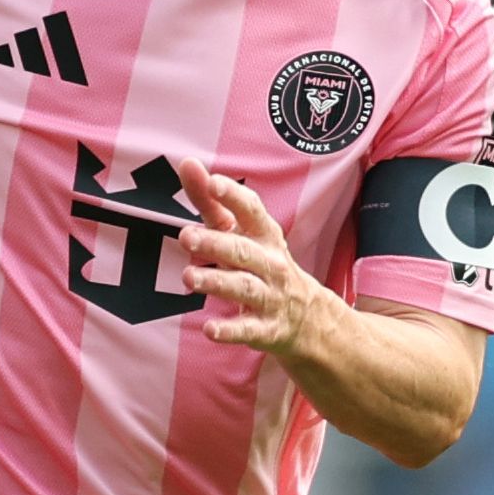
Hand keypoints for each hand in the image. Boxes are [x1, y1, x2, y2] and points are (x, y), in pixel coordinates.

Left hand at [178, 156, 341, 359]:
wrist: (307, 318)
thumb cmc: (261, 264)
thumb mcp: (241, 233)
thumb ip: (211, 202)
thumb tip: (187, 163)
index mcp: (264, 235)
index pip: (251, 210)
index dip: (233, 196)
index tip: (212, 182)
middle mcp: (270, 264)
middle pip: (243, 251)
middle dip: (216, 243)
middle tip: (186, 236)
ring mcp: (270, 297)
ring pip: (244, 288)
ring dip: (217, 282)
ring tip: (189, 277)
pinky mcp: (266, 329)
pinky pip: (248, 330)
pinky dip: (229, 330)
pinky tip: (209, 329)